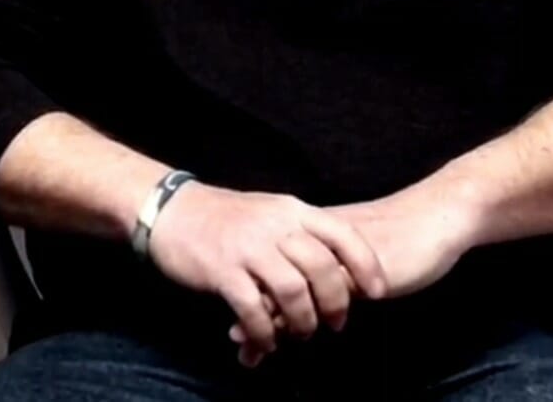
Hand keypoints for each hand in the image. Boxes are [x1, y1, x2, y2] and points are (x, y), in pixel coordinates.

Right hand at [146, 183, 386, 366]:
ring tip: (302, 334)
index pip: (341, 233)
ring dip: (303, 321)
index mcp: (292, 209)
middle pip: (322, 267)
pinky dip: (264, 332)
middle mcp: (275, 226)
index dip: (365, 264)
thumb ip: (300, 232)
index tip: (378, 291)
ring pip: (292, 291)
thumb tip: (335, 264)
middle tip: (337, 323)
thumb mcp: (271, 211)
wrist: (175, 211)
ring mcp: (249, 248)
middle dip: (336, 301)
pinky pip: (253, 309)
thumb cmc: (228, 217)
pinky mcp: (223, 271)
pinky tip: (265, 342)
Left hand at [226, 178, 472, 363]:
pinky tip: (281, 338)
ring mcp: (334, 255)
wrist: (436, 216)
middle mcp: (317, 239)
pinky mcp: (354, 272)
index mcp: (315, 227)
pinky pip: (315, 300)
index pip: (269, 254)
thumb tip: (306, 283)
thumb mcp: (357, 246)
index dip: (248, 280)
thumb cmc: (401, 233)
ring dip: (266, 319)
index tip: (232, 307)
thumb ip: (330, 261)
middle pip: (269, 271)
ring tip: (250, 348)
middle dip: (249, 304)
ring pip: (287, 287)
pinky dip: (294, 320)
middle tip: (237, 341)